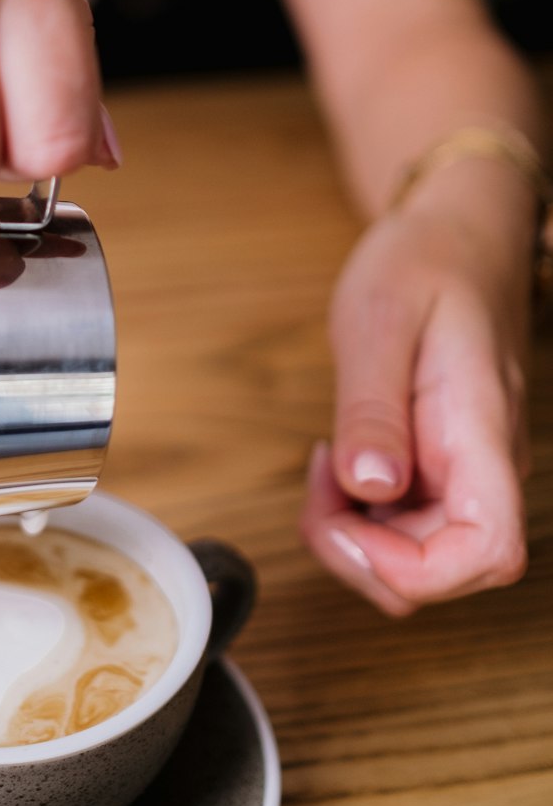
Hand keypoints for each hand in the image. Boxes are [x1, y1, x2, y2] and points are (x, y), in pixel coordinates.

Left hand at [302, 185, 531, 614]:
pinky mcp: (440, 469)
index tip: (351, 521)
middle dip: (362, 557)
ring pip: (417, 558)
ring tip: (326, 464)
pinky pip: (402, 525)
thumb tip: (370, 488)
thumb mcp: (380, 321)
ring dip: (354, 537)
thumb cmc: (426, 262)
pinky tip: (341, 461)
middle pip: (444, 573)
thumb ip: (373, 409)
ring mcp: (463, 472)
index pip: (487, 553)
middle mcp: (483, 466)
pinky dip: (359, 515)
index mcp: (480, 433)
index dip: (415, 570)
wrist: (457, 232)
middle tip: (318, 490)